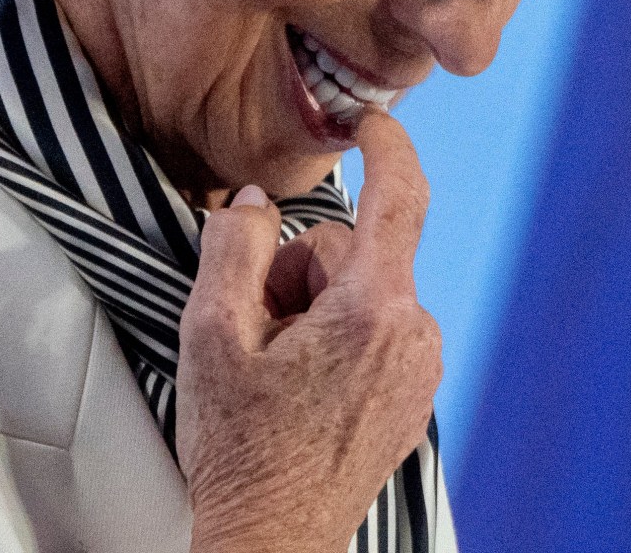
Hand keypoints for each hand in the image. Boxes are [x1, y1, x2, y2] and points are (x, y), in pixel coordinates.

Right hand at [177, 114, 442, 552]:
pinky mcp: (412, 396)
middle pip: (354, 253)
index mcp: (373, 311)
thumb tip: (256, 203)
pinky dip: (336, 342)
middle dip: (299, 272)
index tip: (368, 120)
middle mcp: (413, 335)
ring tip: (276, 372)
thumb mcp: (211, 336)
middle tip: (256, 331)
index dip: (386, 144)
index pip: (399, 197)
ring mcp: (419, 370)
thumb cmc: (243, 455)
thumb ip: (233, 248)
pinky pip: (374, 334)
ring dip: (315, 311)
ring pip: (362, 294)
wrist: (273, 543)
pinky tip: (300, 392)